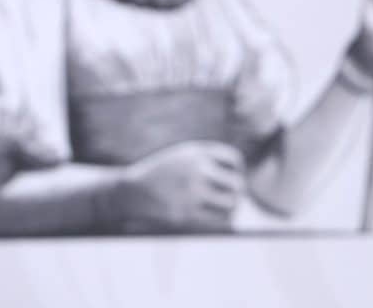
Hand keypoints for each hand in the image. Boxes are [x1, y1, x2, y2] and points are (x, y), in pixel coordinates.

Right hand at [111, 140, 245, 232]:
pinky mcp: (186, 213)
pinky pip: (219, 220)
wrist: (132, 192)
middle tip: (230, 196)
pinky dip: (223, 220)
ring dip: (231, 207)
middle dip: (236, 191)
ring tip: (224, 208)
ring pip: (231, 203)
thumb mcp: (182, 157)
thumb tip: (241, 179)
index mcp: (194, 152)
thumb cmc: (162, 174)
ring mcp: (190, 191)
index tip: (228, 176)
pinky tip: (217, 217)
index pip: (233, 159)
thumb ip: (208, 161)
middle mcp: (195, 169)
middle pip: (236, 183)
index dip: (236, 169)